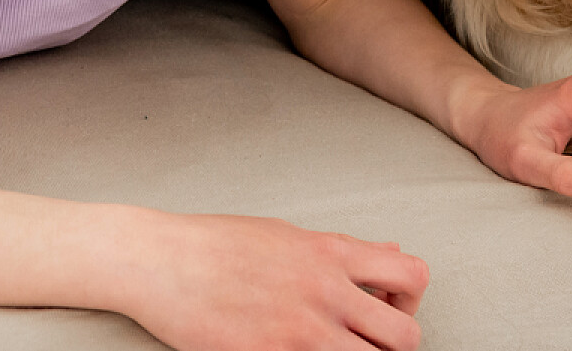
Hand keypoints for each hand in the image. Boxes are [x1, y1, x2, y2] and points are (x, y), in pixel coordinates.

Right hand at [126, 211, 427, 350]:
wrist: (159, 261)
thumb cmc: (217, 243)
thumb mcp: (287, 233)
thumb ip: (342, 250)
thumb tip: (389, 254)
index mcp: (331, 252)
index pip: (412, 275)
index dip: (410, 301)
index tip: (385, 309)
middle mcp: (325, 291)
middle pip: (405, 336)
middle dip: (396, 347)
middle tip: (366, 345)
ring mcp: (299, 331)